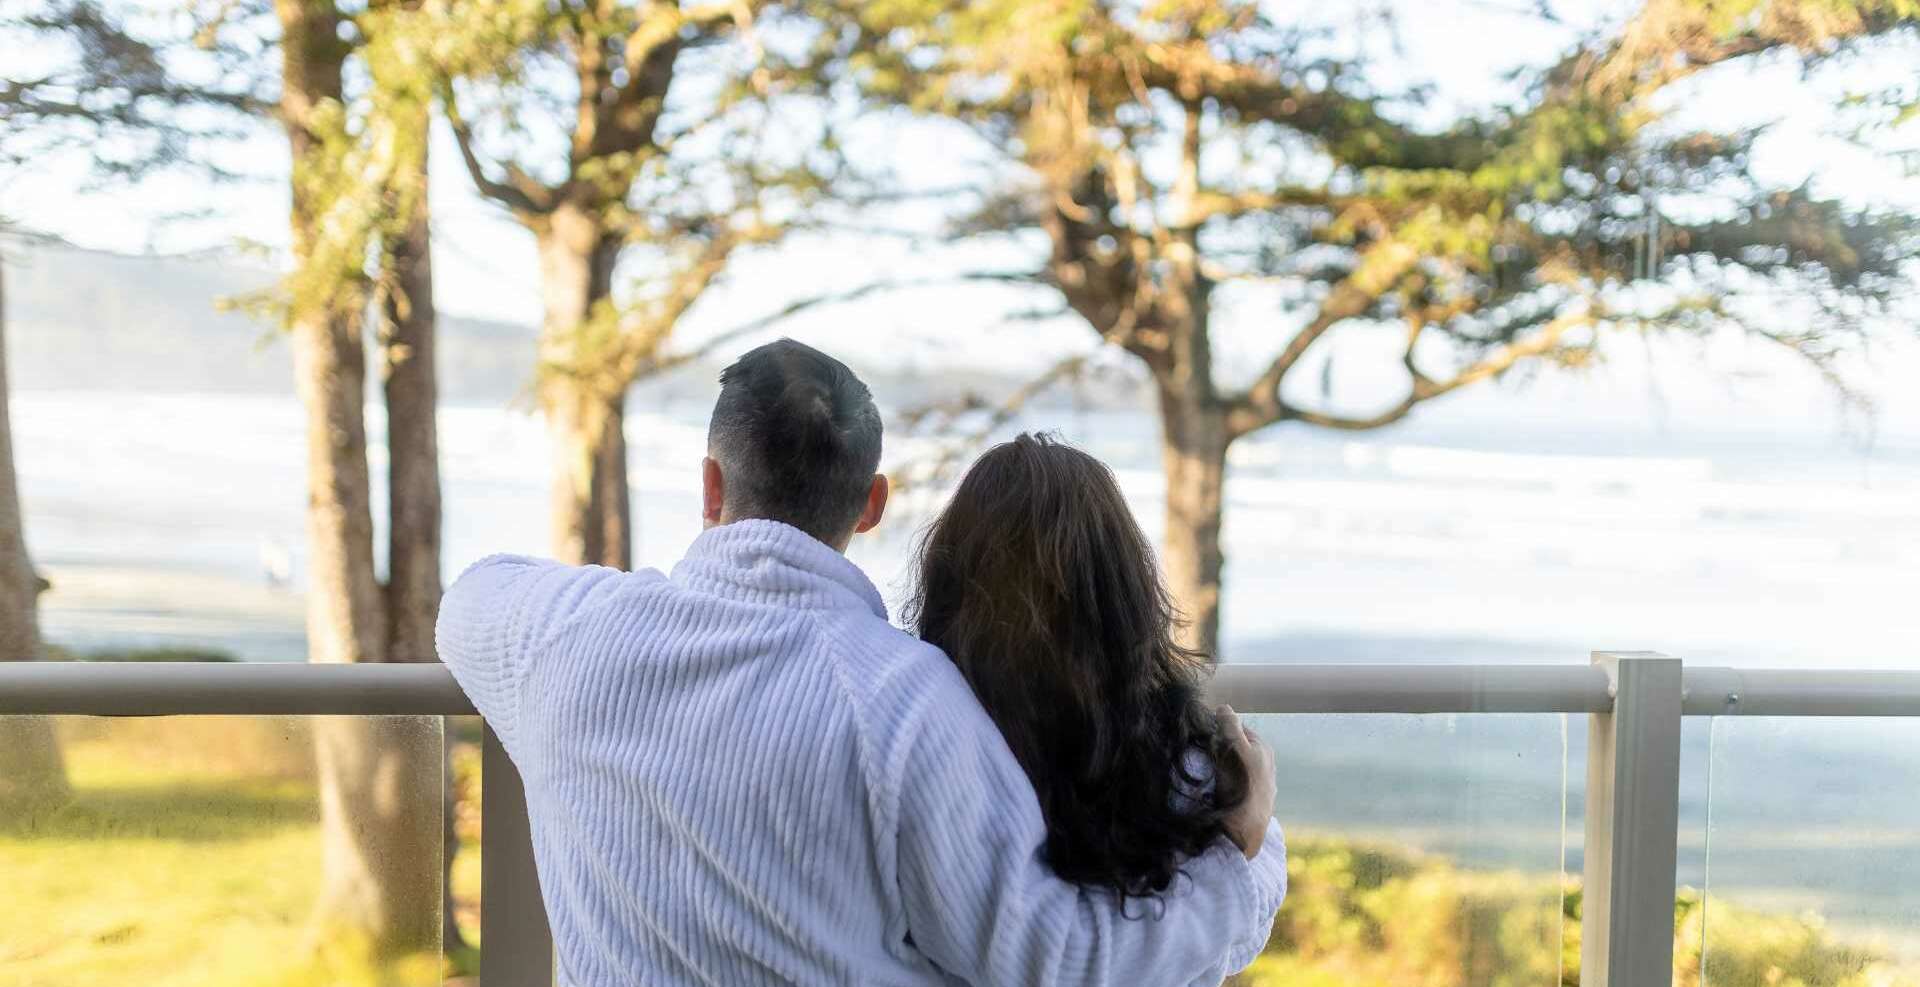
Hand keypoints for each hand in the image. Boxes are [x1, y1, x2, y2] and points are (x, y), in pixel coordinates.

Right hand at [1216, 705, 1275, 859]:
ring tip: (1210, 775)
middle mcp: (1266, 764)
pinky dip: (1227, 783)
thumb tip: (1223, 707)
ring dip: (1222, 767)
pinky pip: (1237, 784)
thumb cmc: (1240, 787)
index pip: (1237, 727)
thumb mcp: (1233, 750)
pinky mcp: (1255, 802)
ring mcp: (1262, 784)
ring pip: (1236, 766)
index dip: (1219, 728)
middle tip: (1205, 756)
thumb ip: (1230, 727)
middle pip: (1237, 747)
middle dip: (1221, 748)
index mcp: (1262, 748)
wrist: (1245, 832)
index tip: (1204, 736)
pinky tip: (1219, 791)